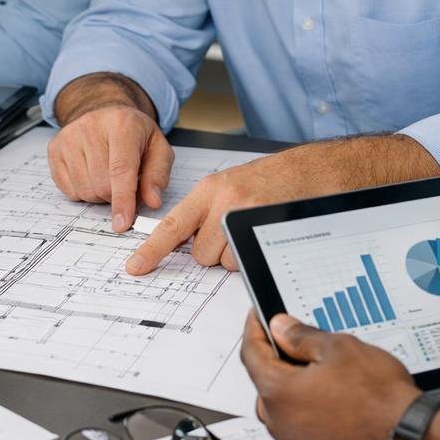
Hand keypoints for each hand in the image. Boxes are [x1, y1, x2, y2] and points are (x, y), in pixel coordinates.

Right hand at [47, 104, 172, 232]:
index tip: (122, 223)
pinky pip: (68, 190)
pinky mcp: (54, 149)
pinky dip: (83, 191)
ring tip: (106, 175)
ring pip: (84, 191)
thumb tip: (153, 202)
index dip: (122, 199)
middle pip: (101, 185)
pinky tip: (90, 172)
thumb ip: (158, 176)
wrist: (106, 114)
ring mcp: (68, 137)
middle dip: (114, 196)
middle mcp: (90, 126)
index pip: (120, 169)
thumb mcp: (157, 149)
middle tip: (122, 182)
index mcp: (121, 124)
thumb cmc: (134, 135)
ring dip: (99, 194)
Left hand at [124, 150, 318, 274]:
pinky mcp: (262, 228)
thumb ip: (203, 211)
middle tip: (230, 231)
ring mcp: (244, 216)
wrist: (304, 172)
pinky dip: (249, 256)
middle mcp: (223, 201)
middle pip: (200, 253)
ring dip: (232, 254)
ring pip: (222, 261)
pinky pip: (243, 261)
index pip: (173, 225)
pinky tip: (258, 236)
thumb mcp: (227, 187)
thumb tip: (183, 242)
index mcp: (208, 190)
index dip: (152, 249)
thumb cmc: (266, 181)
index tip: (135, 266)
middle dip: (212, 251)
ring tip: (247, 230)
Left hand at [241, 312, 418, 439]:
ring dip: (291, 382)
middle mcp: (280, 422)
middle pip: (264, 379)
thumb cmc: (379, 397)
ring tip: (319, 365)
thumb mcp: (338, 348)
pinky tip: (329, 392)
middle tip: (295, 337)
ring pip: (280, 402)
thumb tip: (280, 328)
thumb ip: (301, 336)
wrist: (409, 437)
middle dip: (275, 355)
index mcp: (278, 393)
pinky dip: (304, 403)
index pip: (251, 353)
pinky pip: (297, 421)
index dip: (254, 329)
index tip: (258, 316)